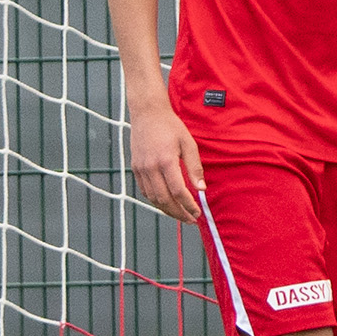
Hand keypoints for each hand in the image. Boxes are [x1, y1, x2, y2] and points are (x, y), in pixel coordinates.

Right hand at [129, 104, 205, 222]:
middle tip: (191, 220)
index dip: (188, 205)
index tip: (197, 213)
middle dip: (178, 213)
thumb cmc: (171, 127)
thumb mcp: (188, 144)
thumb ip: (195, 168)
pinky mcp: (135, 169)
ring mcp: (140, 169)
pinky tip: (167, 204)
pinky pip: (145, 191)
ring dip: (167, 210)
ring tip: (181, 215)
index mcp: (165, 161)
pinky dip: (156, 201)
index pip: (178, 191)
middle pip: (164, 199)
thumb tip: (202, 189)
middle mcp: (150, 168)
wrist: (148, 115)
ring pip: (152, 198)